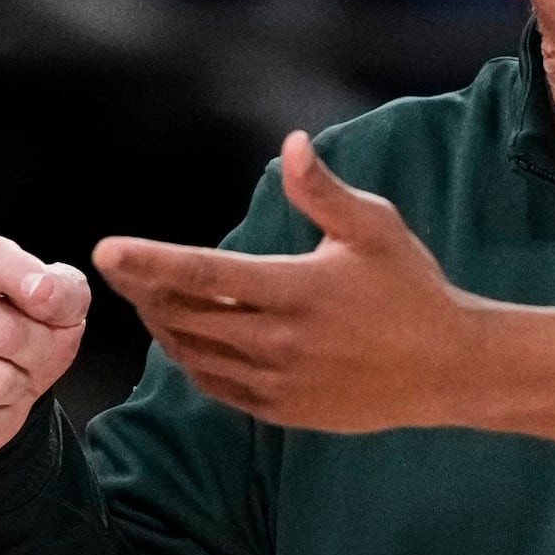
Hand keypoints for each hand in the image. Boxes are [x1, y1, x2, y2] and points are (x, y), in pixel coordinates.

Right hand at [0, 234, 90, 457]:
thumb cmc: (17, 328)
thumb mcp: (54, 302)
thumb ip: (64, 290)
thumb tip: (45, 291)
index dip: (21, 275)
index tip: (44, 293)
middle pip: (12, 335)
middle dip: (42, 353)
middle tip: (32, 353)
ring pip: (1, 383)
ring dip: (21, 388)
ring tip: (7, 374)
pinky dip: (1, 418)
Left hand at [97, 134, 481, 434]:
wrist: (449, 369)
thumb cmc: (411, 289)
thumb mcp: (375, 228)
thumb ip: (322, 190)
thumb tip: (291, 143)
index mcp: (297, 290)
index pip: (204, 274)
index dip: (149, 261)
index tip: (105, 252)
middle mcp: (281, 341)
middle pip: (185, 316)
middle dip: (146, 290)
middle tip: (121, 268)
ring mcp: (279, 382)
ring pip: (194, 354)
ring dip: (164, 325)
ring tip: (149, 297)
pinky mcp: (282, 410)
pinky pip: (216, 386)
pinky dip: (191, 359)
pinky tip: (185, 337)